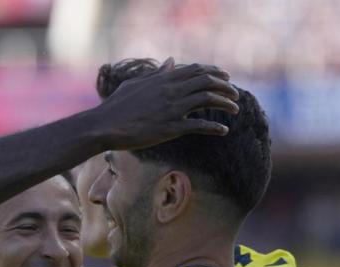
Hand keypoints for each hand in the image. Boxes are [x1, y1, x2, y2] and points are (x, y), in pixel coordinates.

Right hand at [96, 58, 239, 149]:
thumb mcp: (136, 84)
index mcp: (163, 79)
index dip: (215, 72)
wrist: (104, 126)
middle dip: (225, 87)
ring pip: (207, 100)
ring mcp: (171, 109)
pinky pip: (198, 126)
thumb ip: (156, 73)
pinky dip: (214, 127)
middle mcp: (171, 91)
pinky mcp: (169, 128)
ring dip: (225, 104)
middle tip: (235, 95)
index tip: (226, 78)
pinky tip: (223, 130)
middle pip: (207, 82)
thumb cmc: (116, 106)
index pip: (196, 69)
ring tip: (235, 110)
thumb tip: (171, 62)